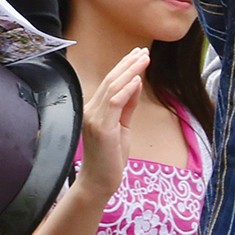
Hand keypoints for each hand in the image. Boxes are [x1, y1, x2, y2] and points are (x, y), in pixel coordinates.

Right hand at [74, 48, 151, 201]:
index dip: (124, 67)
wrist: (98, 183)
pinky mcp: (101, 128)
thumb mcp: (122, 128)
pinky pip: (114, 103)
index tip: (138, 54)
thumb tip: (136, 84)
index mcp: (94, 110)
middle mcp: (90, 110)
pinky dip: (126, 90)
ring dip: (130, 72)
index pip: (109, 83)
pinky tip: (137, 80)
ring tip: (143, 59)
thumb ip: (128, 106)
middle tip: (143, 51)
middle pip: (110, 80)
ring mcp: (94, 118)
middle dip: (128, 64)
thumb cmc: (110, 158)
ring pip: (112, 88)